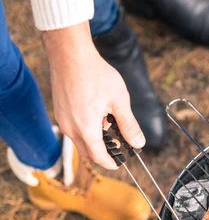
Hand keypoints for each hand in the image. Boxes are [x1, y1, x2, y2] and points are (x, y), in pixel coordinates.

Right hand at [41, 22, 144, 169]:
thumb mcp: (119, 101)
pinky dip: (86, 129)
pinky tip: (98, 113)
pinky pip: (73, 129)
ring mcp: (62, 120)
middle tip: (119, 144)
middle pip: (87, 152)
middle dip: (103, 153)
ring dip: (95, 140)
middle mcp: (70, 128)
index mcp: (86, 129)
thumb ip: (129, 125)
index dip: (110, 163)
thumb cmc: (96, 75)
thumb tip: (138, 144)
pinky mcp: (59, 112)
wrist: (70, 55)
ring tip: (110, 122)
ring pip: (80, 141)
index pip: (98, 157)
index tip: (120, 164)